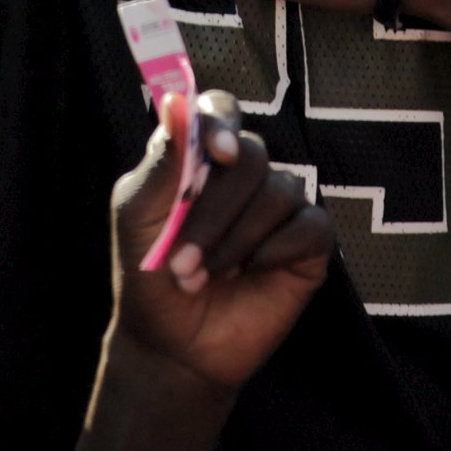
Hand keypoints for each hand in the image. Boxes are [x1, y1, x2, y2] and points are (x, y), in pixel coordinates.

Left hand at [105, 88, 333, 391]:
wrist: (173, 346)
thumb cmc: (149, 277)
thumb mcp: (138, 218)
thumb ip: (162, 164)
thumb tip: (174, 103)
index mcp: (200, 157)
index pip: (221, 110)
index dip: (223, 124)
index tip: (218, 154)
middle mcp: (244, 174)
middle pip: (253, 155)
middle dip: (215, 213)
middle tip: (182, 263)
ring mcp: (279, 206)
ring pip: (280, 191)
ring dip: (236, 241)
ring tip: (203, 278)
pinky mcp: (307, 243)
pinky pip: (311, 225)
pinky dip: (279, 248)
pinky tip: (254, 272)